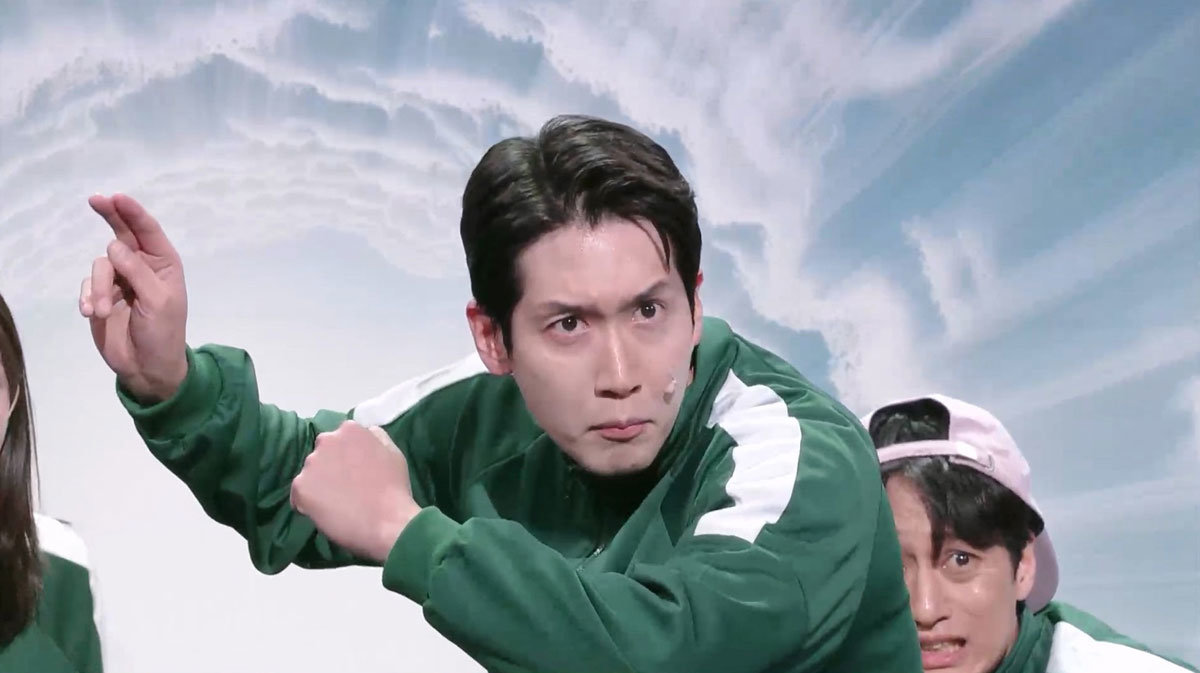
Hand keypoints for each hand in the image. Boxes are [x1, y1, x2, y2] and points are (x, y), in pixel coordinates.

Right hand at [80, 194, 188, 402]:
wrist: (147, 367)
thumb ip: (137, 272)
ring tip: (105, 311)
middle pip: (122, 233)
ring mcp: (120, 280)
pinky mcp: (101, 295)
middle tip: (95, 200)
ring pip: (101, 265)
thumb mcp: (158, 301)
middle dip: (110, 215)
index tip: (117, 197)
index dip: (132, 212)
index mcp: (164, 263)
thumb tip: (115, 245)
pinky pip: (88, 285)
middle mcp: (141, 266)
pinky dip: (89, 297)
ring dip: (100, 288)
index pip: (148, 230)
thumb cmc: (163, 332)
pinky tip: (93, 313)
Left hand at [290, 421, 420, 562]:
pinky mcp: (301, 487)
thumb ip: (375, 437)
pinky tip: (325, 513)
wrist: (388, 522)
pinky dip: (308, 504)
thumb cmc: (394, 488)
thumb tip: (364, 434)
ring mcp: (311, 464)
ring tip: (336, 502)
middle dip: (330, 466)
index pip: (340, 438)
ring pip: (310, 473)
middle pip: (323, 453)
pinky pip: (299, 495)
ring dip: (319, 484)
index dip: (346, 456)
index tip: (355, 470)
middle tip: (345, 486)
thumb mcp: (393, 452)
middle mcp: (326, 440)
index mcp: (350, 430)